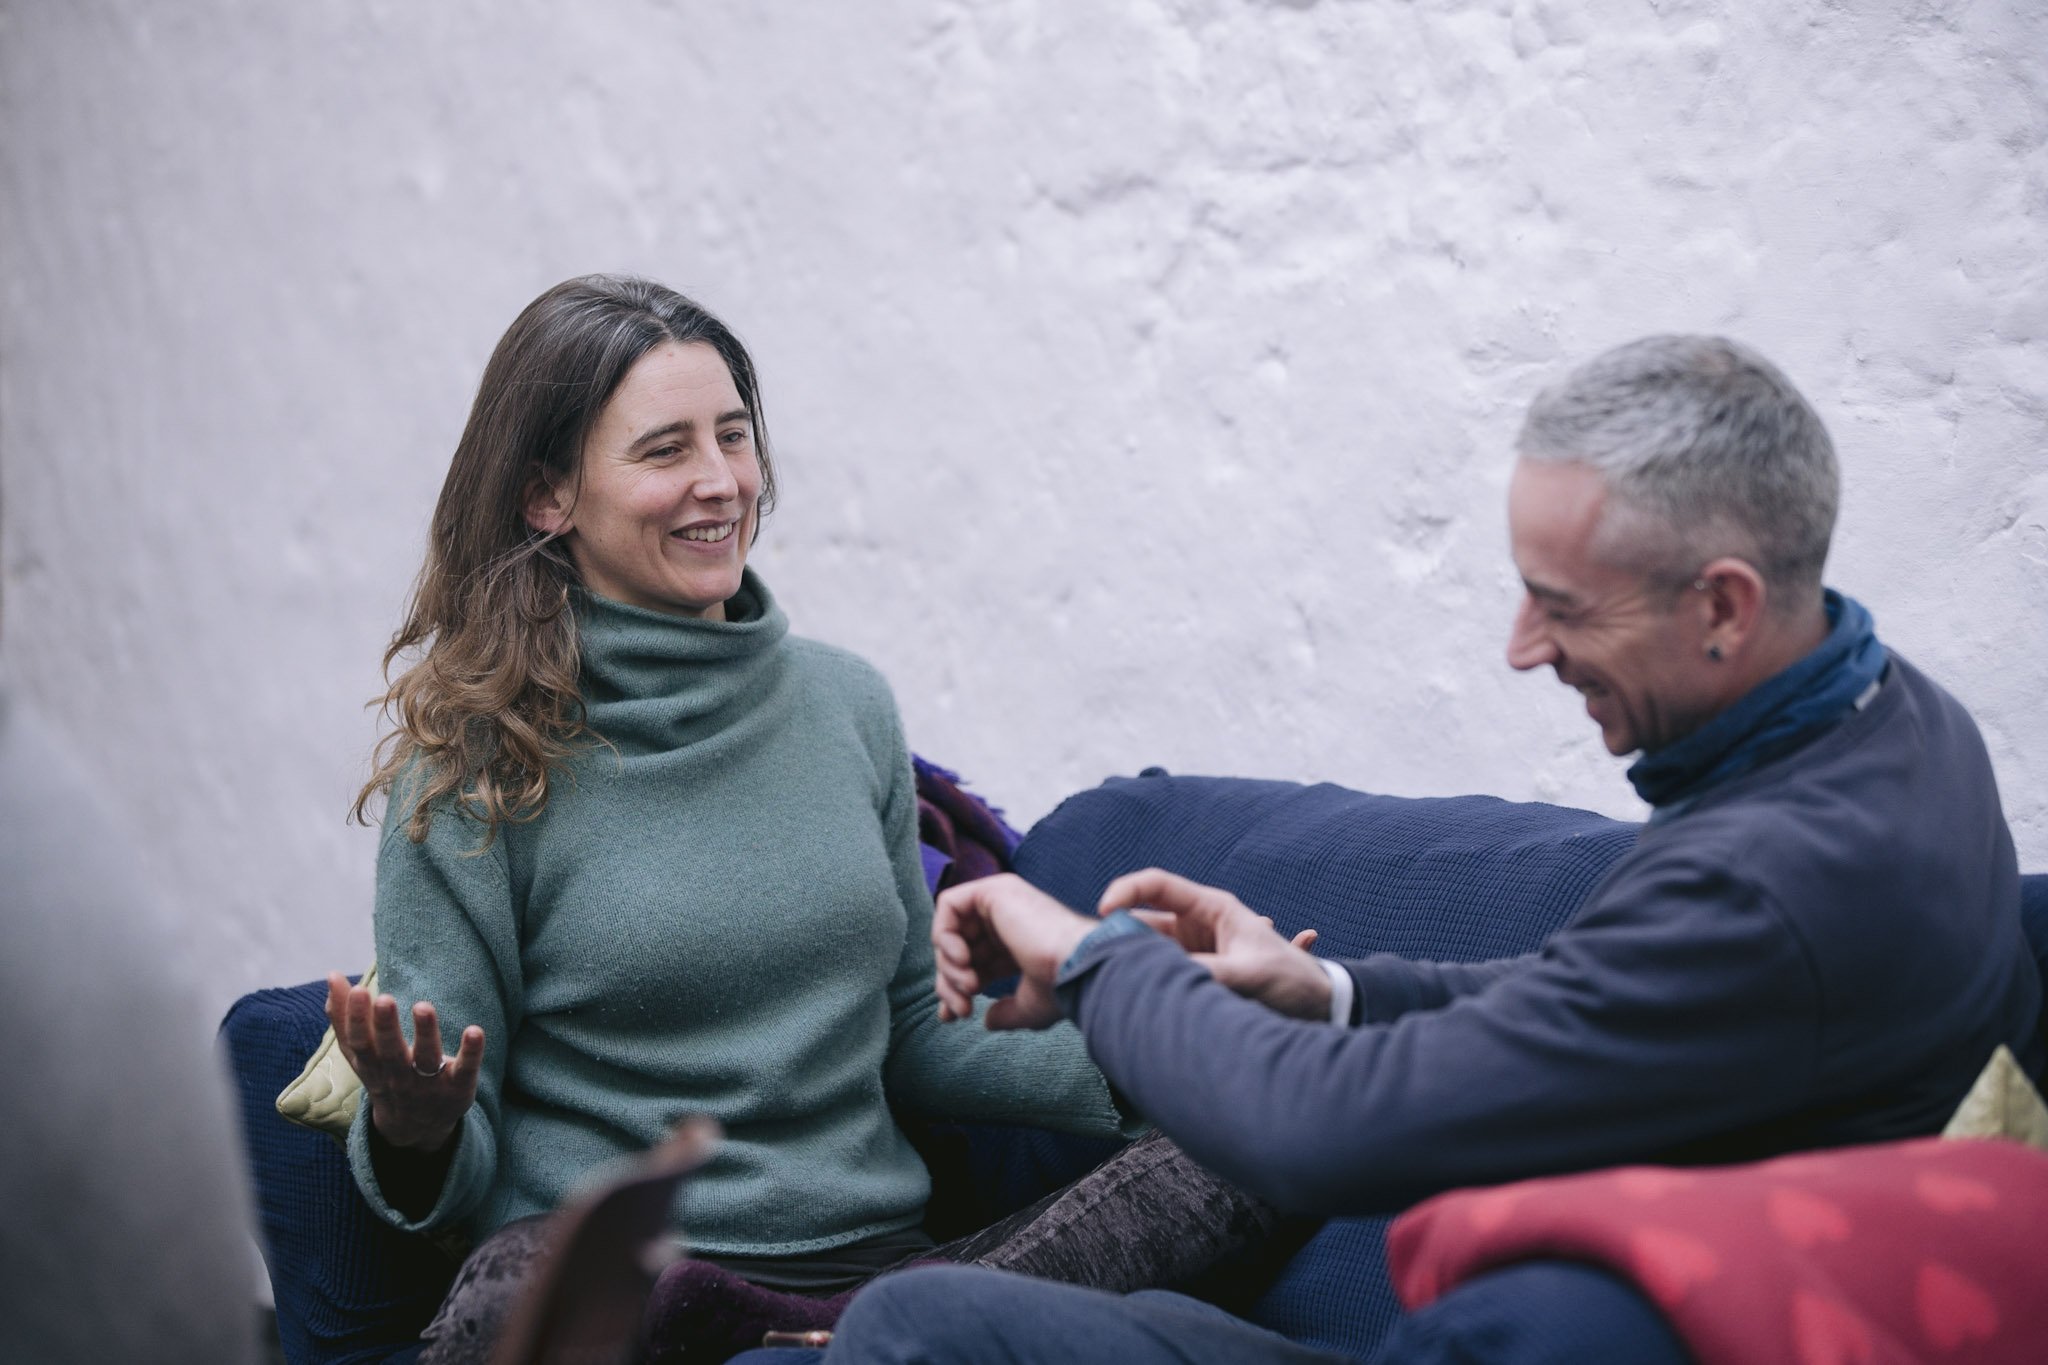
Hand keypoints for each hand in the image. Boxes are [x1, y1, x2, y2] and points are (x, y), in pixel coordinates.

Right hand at [325, 972, 484, 1151]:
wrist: (415, 1128)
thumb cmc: (385, 1076)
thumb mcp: (361, 1054)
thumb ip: (345, 1018)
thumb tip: (333, 976)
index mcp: (372, 1066)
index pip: (360, 1044)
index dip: (356, 1020)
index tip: (357, 990)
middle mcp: (398, 1076)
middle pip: (390, 1052)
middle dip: (386, 1027)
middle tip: (384, 1000)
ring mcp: (429, 1083)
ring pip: (426, 1059)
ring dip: (426, 1034)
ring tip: (423, 1006)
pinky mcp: (458, 1087)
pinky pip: (465, 1070)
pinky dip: (471, 1053)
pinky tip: (475, 1031)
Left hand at [932, 873, 1095, 1030]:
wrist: (1078, 966)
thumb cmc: (1063, 986)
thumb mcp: (1030, 1007)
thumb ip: (1007, 1012)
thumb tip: (987, 1020)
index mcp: (1017, 944)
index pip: (974, 962)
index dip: (955, 987)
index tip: (951, 1016)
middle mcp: (1008, 919)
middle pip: (957, 947)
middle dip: (949, 981)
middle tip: (961, 1008)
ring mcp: (1002, 901)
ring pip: (950, 929)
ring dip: (948, 964)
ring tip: (968, 987)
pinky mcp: (994, 889)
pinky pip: (948, 905)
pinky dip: (944, 934)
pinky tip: (963, 959)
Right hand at [1098, 869, 1332, 1020]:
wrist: (1321, 1007)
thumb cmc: (1292, 981)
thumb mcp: (1250, 976)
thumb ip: (1208, 974)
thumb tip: (1164, 978)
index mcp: (1213, 908)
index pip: (1157, 885)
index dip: (1125, 892)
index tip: (1102, 913)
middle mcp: (1199, 924)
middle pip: (1145, 922)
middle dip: (1120, 937)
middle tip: (1097, 961)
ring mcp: (1195, 950)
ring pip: (1150, 951)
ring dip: (1134, 965)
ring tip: (1113, 984)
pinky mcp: (1196, 974)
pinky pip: (1163, 973)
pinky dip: (1148, 982)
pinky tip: (1131, 997)